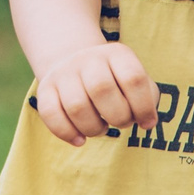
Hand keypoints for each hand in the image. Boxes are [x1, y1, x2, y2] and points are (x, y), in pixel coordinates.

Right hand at [30, 41, 158, 145]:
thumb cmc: (116, 81)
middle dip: (117, 117)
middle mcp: (89, 58)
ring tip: (101, 128)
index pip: (134, 78)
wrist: (76, 63)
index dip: (143, 107)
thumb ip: (148, 99)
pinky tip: (80, 140)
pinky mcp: (45, 88)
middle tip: (119, 122)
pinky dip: (67, 133)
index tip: (146, 123)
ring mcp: (64, 72)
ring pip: (76, 107)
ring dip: (94, 129)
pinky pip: (51, 115)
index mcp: (117, 54)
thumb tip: (147, 123)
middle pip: (102, 90)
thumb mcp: (135, 81)